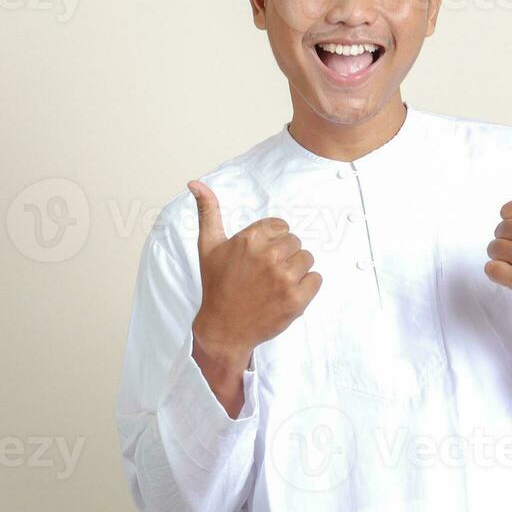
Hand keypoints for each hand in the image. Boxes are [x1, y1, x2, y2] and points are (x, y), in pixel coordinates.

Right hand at [187, 180, 321, 370]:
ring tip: (275, 283)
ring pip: (307, 258)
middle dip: (284, 256)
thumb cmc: (217, 286)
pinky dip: (306, 287)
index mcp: (249, 239)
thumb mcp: (208, 246)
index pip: (281, 226)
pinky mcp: (296, 299)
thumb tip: (195, 183)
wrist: (224, 328)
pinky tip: (285, 294)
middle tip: (265, 273)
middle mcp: (268, 256)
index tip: (259, 257)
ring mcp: (283, 278)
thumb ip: (208, 211)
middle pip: (295, 241)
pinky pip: (316, 279)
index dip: (272, 241)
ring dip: (296, 270)